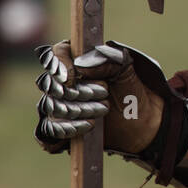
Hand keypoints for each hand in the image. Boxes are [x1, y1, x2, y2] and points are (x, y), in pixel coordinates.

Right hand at [35, 41, 166, 154]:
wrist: (139, 123)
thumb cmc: (130, 92)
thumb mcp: (126, 71)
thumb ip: (108, 59)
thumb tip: (80, 64)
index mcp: (74, 60)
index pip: (54, 55)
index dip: (57, 65)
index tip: (70, 78)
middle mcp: (60, 83)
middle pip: (51, 84)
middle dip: (76, 91)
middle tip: (103, 93)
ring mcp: (56, 107)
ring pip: (50, 108)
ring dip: (75, 110)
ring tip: (102, 110)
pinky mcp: (58, 130)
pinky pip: (47, 133)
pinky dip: (64, 130)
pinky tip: (86, 126)